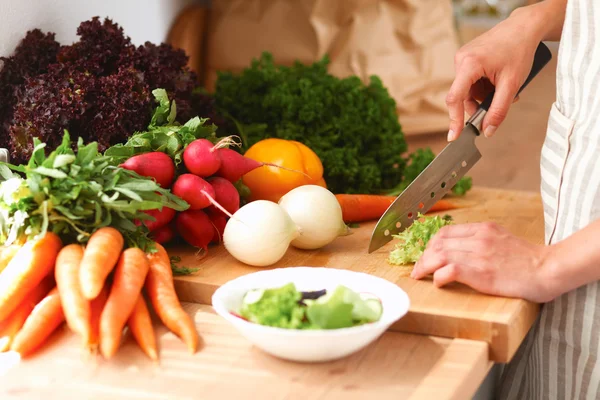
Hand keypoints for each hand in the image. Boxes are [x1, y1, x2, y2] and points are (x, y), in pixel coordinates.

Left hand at [410, 222, 555, 302]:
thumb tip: (458, 250)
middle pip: (438, 243)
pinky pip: (450, 269)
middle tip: (418, 270)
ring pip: (439, 254)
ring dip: (425, 266)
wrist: (548, 268)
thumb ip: (481, 241)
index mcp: (483, 229)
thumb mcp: (501, 240)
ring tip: (420, 276)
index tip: (424, 257)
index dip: (429, 245)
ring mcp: (480, 255)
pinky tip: (438, 282)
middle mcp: (478, 238)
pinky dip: (438, 276)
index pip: (445, 233)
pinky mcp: (482, 272)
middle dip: (423, 257)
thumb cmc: (527, 260)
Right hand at [446, 5, 547, 140]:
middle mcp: (461, 60)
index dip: (454, 120)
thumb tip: (487, 131)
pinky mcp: (467, 58)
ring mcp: (462, 58)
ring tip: (503, 89)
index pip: (455, 98)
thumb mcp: (512, 84)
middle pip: (463, 96)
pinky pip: (470, 81)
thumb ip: (499, 110)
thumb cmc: (519, 50)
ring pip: (467, 90)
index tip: (454, 136)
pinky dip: (483, 86)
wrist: (524, 28)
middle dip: (480, 104)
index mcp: (469, 64)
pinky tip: (496, 81)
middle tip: (501, 105)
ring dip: (483, 95)